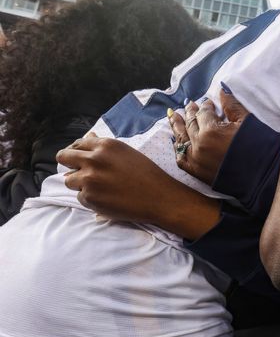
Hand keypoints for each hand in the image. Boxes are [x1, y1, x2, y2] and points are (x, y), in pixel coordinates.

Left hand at [57, 134, 219, 238]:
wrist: (161, 198)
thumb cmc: (147, 174)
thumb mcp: (126, 153)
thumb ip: (103, 146)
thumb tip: (87, 137)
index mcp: (105, 145)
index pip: (76, 144)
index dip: (77, 153)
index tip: (82, 160)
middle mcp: (94, 159)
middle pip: (62, 157)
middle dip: (69, 165)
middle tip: (80, 172)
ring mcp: (89, 179)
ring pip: (68, 180)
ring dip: (80, 184)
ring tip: (101, 188)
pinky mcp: (89, 197)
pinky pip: (80, 197)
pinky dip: (90, 199)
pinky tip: (108, 198)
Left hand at [169, 85, 249, 185]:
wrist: (265, 175)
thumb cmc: (259, 147)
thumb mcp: (246, 122)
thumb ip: (231, 105)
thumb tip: (222, 89)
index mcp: (211, 130)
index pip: (204, 113)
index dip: (206, 106)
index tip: (208, 102)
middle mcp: (199, 144)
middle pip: (190, 123)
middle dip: (190, 112)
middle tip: (190, 104)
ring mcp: (196, 160)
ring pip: (181, 139)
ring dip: (177, 126)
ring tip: (172, 116)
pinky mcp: (198, 173)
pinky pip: (181, 159)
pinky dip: (177, 149)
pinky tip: (176, 142)